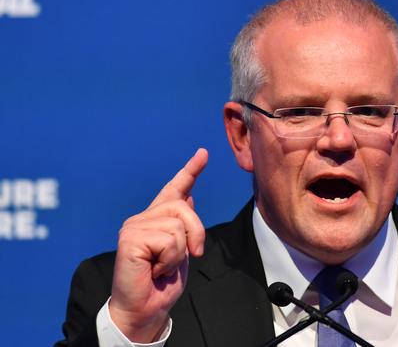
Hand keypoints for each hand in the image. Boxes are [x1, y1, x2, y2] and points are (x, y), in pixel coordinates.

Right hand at [109, 148, 207, 342]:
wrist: (145, 309)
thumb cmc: (162, 284)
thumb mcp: (181, 250)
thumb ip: (183, 225)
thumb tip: (188, 197)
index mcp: (155, 220)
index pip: (174, 189)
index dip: (190, 171)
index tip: (202, 153)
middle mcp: (142, 218)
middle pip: (183, 207)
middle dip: (195, 234)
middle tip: (189, 256)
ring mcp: (133, 227)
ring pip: (178, 225)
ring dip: (180, 252)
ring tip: (163, 266)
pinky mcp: (130, 238)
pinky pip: (169, 240)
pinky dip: (170, 259)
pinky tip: (155, 269)